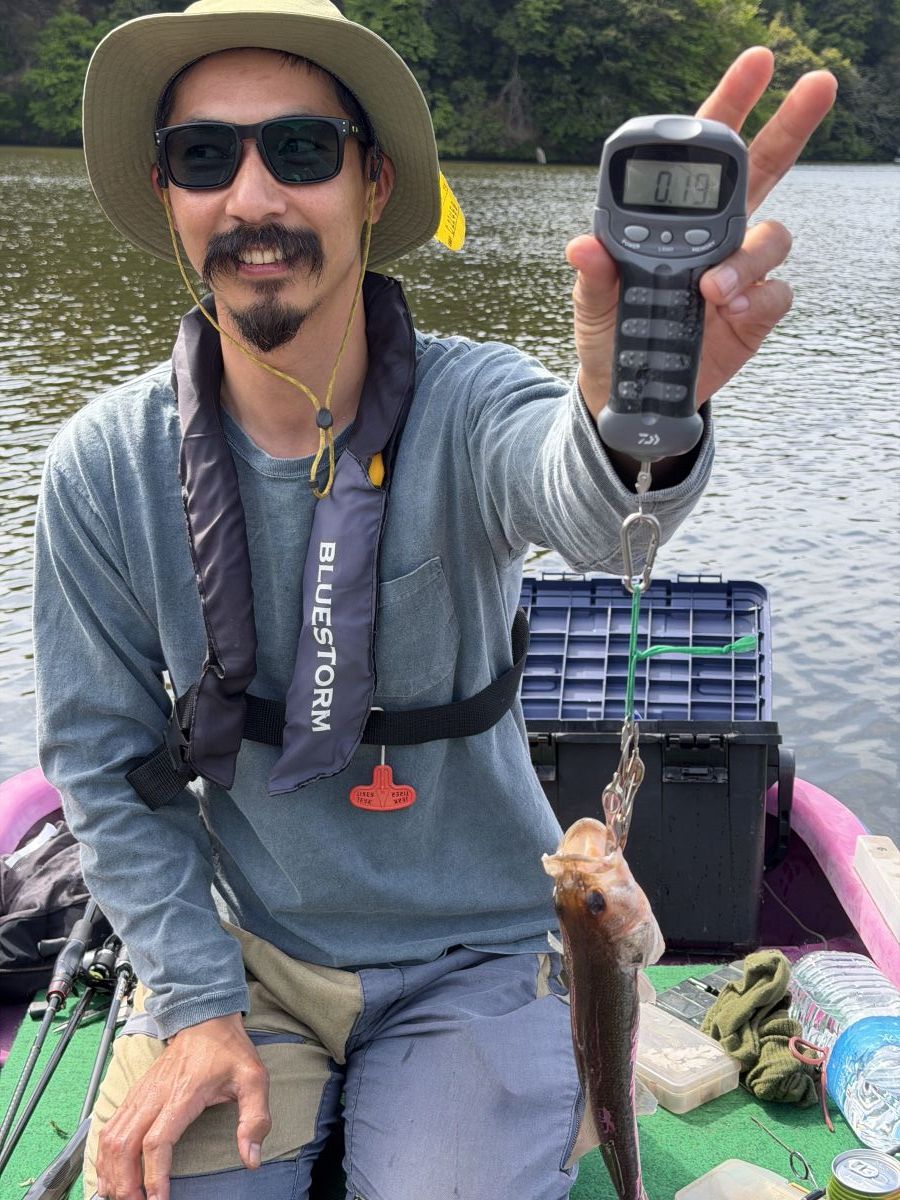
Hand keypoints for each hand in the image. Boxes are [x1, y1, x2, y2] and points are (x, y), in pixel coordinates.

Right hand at [95, 1013, 270, 1199]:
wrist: (205, 1017)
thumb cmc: (228, 1049)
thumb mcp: (253, 1078)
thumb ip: (255, 1118)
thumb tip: (251, 1158)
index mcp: (183, 1094)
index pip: (157, 1142)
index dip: (154, 1176)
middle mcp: (154, 1096)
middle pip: (125, 1146)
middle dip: (126, 1183)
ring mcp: (140, 1094)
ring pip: (111, 1138)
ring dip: (110, 1172)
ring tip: (120, 1197)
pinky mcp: (134, 1094)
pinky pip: (110, 1128)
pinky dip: (104, 1156)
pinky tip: (109, 1174)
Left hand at [569, 46, 837, 416]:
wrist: (629, 392)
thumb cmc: (611, 333)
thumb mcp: (591, 304)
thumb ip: (593, 273)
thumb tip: (583, 245)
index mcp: (675, 216)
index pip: (704, 152)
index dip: (731, 104)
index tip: (756, 64)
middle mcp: (717, 234)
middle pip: (765, 169)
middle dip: (791, 124)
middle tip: (817, 85)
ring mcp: (740, 271)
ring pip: (773, 238)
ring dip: (749, 256)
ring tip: (713, 287)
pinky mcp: (754, 312)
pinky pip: (775, 292)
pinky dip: (755, 297)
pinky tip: (726, 308)